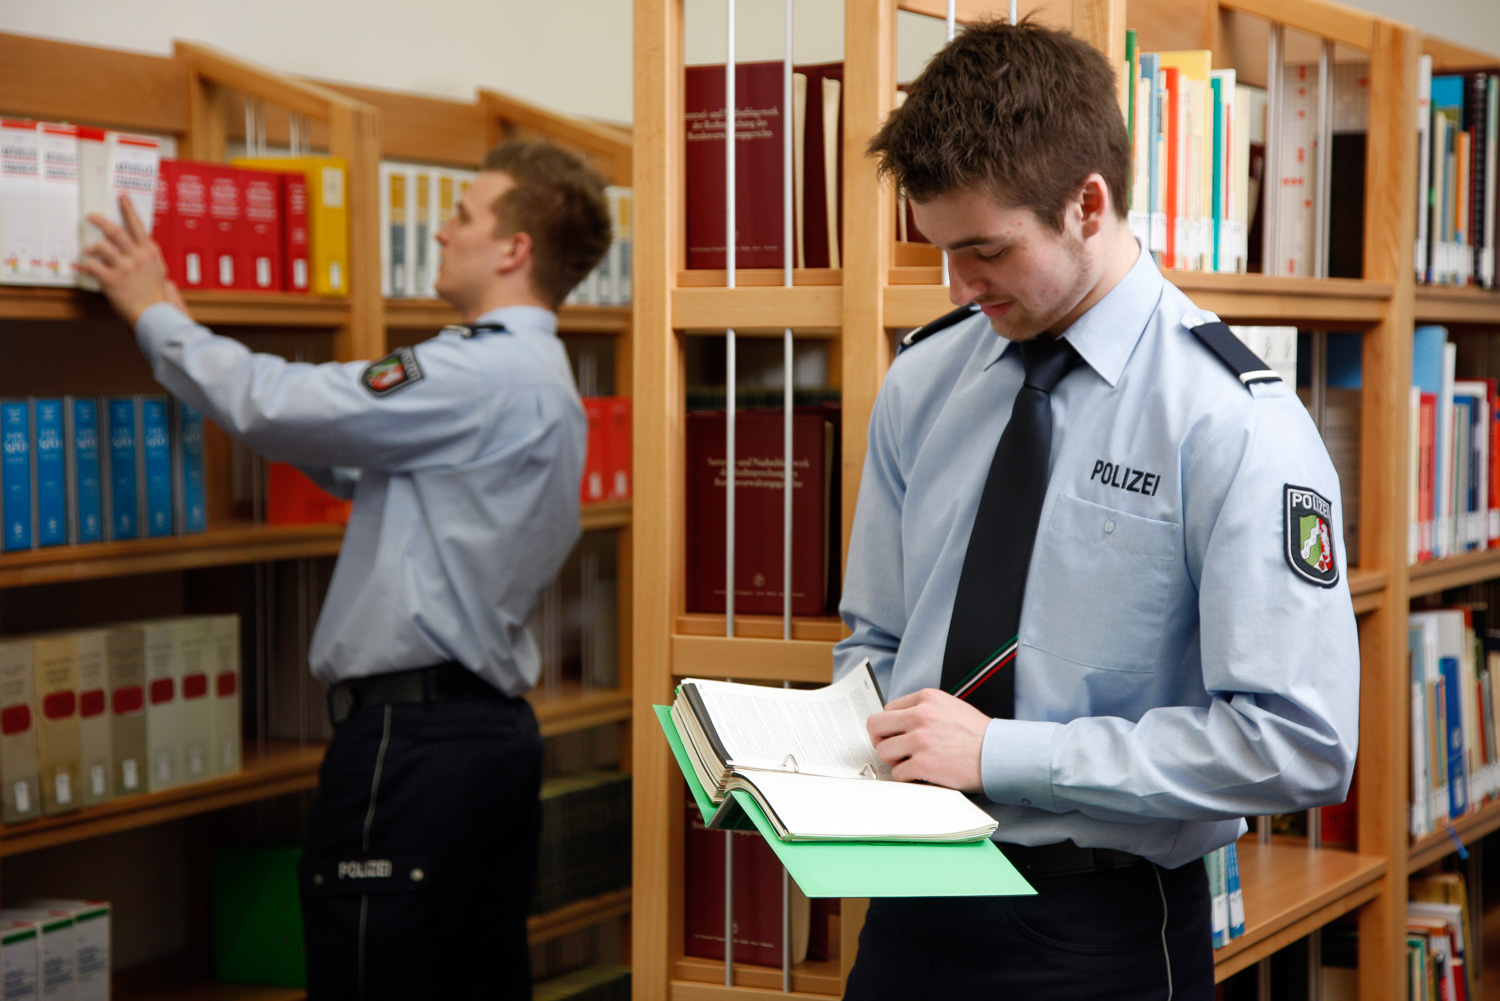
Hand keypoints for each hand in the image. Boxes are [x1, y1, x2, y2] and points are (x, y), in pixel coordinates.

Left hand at [79, 194, 183, 325]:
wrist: (153, 313)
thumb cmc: (155, 293)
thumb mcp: (158, 268)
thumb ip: (146, 253)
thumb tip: (134, 241)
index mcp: (149, 252)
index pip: (137, 225)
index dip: (128, 209)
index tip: (121, 197)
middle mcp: (137, 257)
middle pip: (115, 232)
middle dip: (100, 221)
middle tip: (90, 216)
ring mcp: (124, 268)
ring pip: (101, 246)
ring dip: (91, 248)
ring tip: (88, 251)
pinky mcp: (111, 280)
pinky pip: (92, 265)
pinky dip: (88, 266)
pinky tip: (90, 269)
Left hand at [866, 688, 989, 792]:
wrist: (999, 755)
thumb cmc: (977, 735)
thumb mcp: (949, 707)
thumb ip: (923, 710)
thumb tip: (898, 722)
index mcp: (926, 698)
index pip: (887, 709)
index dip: (890, 725)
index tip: (896, 735)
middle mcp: (920, 715)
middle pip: (875, 726)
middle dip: (881, 740)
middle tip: (892, 750)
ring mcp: (920, 740)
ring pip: (883, 751)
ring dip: (894, 760)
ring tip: (910, 763)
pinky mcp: (923, 764)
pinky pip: (897, 773)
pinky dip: (906, 777)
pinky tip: (920, 775)